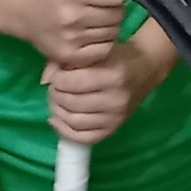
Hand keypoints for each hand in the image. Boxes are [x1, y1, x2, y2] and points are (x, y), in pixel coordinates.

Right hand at [0, 0, 124, 65]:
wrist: (18, 8)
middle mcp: (73, 16)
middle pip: (116, 15)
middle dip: (116, 8)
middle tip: (107, 6)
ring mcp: (71, 38)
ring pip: (112, 32)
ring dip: (111, 25)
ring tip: (100, 19)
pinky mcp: (68, 55)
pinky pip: (103, 50)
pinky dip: (104, 42)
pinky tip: (95, 34)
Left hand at [44, 26, 173, 143]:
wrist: (145, 69)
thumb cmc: (117, 57)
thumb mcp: (95, 51)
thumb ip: (68, 61)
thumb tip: (46, 79)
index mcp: (114, 76)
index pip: (73, 83)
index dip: (57, 79)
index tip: (55, 75)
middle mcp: (116, 100)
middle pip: (71, 103)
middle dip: (55, 94)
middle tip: (54, 87)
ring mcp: (116, 118)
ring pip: (74, 122)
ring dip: (57, 111)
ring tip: (56, 100)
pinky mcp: (113, 129)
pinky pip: (83, 138)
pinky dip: (64, 131)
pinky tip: (56, 119)